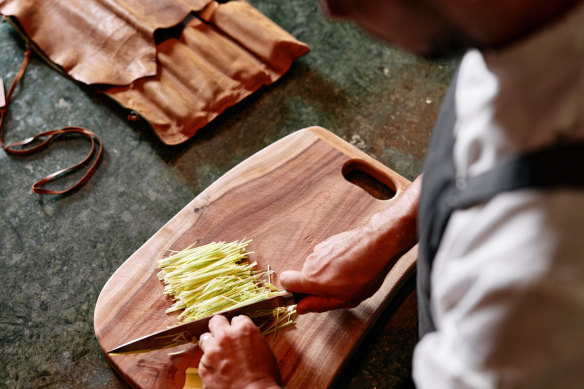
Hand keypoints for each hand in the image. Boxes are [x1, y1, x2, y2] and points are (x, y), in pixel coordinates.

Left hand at [198, 315, 281, 388]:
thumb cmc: (265, 375)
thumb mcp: (263, 349)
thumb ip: (249, 338)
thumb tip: (242, 338)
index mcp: (244, 329)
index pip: (236, 318)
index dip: (238, 327)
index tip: (238, 333)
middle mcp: (225, 336)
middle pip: (215, 321)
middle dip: (219, 328)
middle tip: (223, 337)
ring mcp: (212, 351)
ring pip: (205, 339)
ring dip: (211, 345)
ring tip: (218, 355)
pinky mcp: (204, 367)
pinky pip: (203, 360)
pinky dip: (209, 364)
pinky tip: (219, 372)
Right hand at [280, 176, 420, 313]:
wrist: (378, 244)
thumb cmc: (365, 274)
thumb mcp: (345, 299)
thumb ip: (319, 304)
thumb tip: (301, 308)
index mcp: (312, 279)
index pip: (285, 282)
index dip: (292, 291)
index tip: (306, 296)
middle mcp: (311, 262)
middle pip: (303, 276)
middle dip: (315, 284)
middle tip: (338, 289)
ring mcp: (319, 250)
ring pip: (315, 266)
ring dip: (326, 273)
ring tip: (348, 276)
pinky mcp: (328, 242)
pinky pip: (324, 257)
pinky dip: (333, 262)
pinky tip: (350, 264)